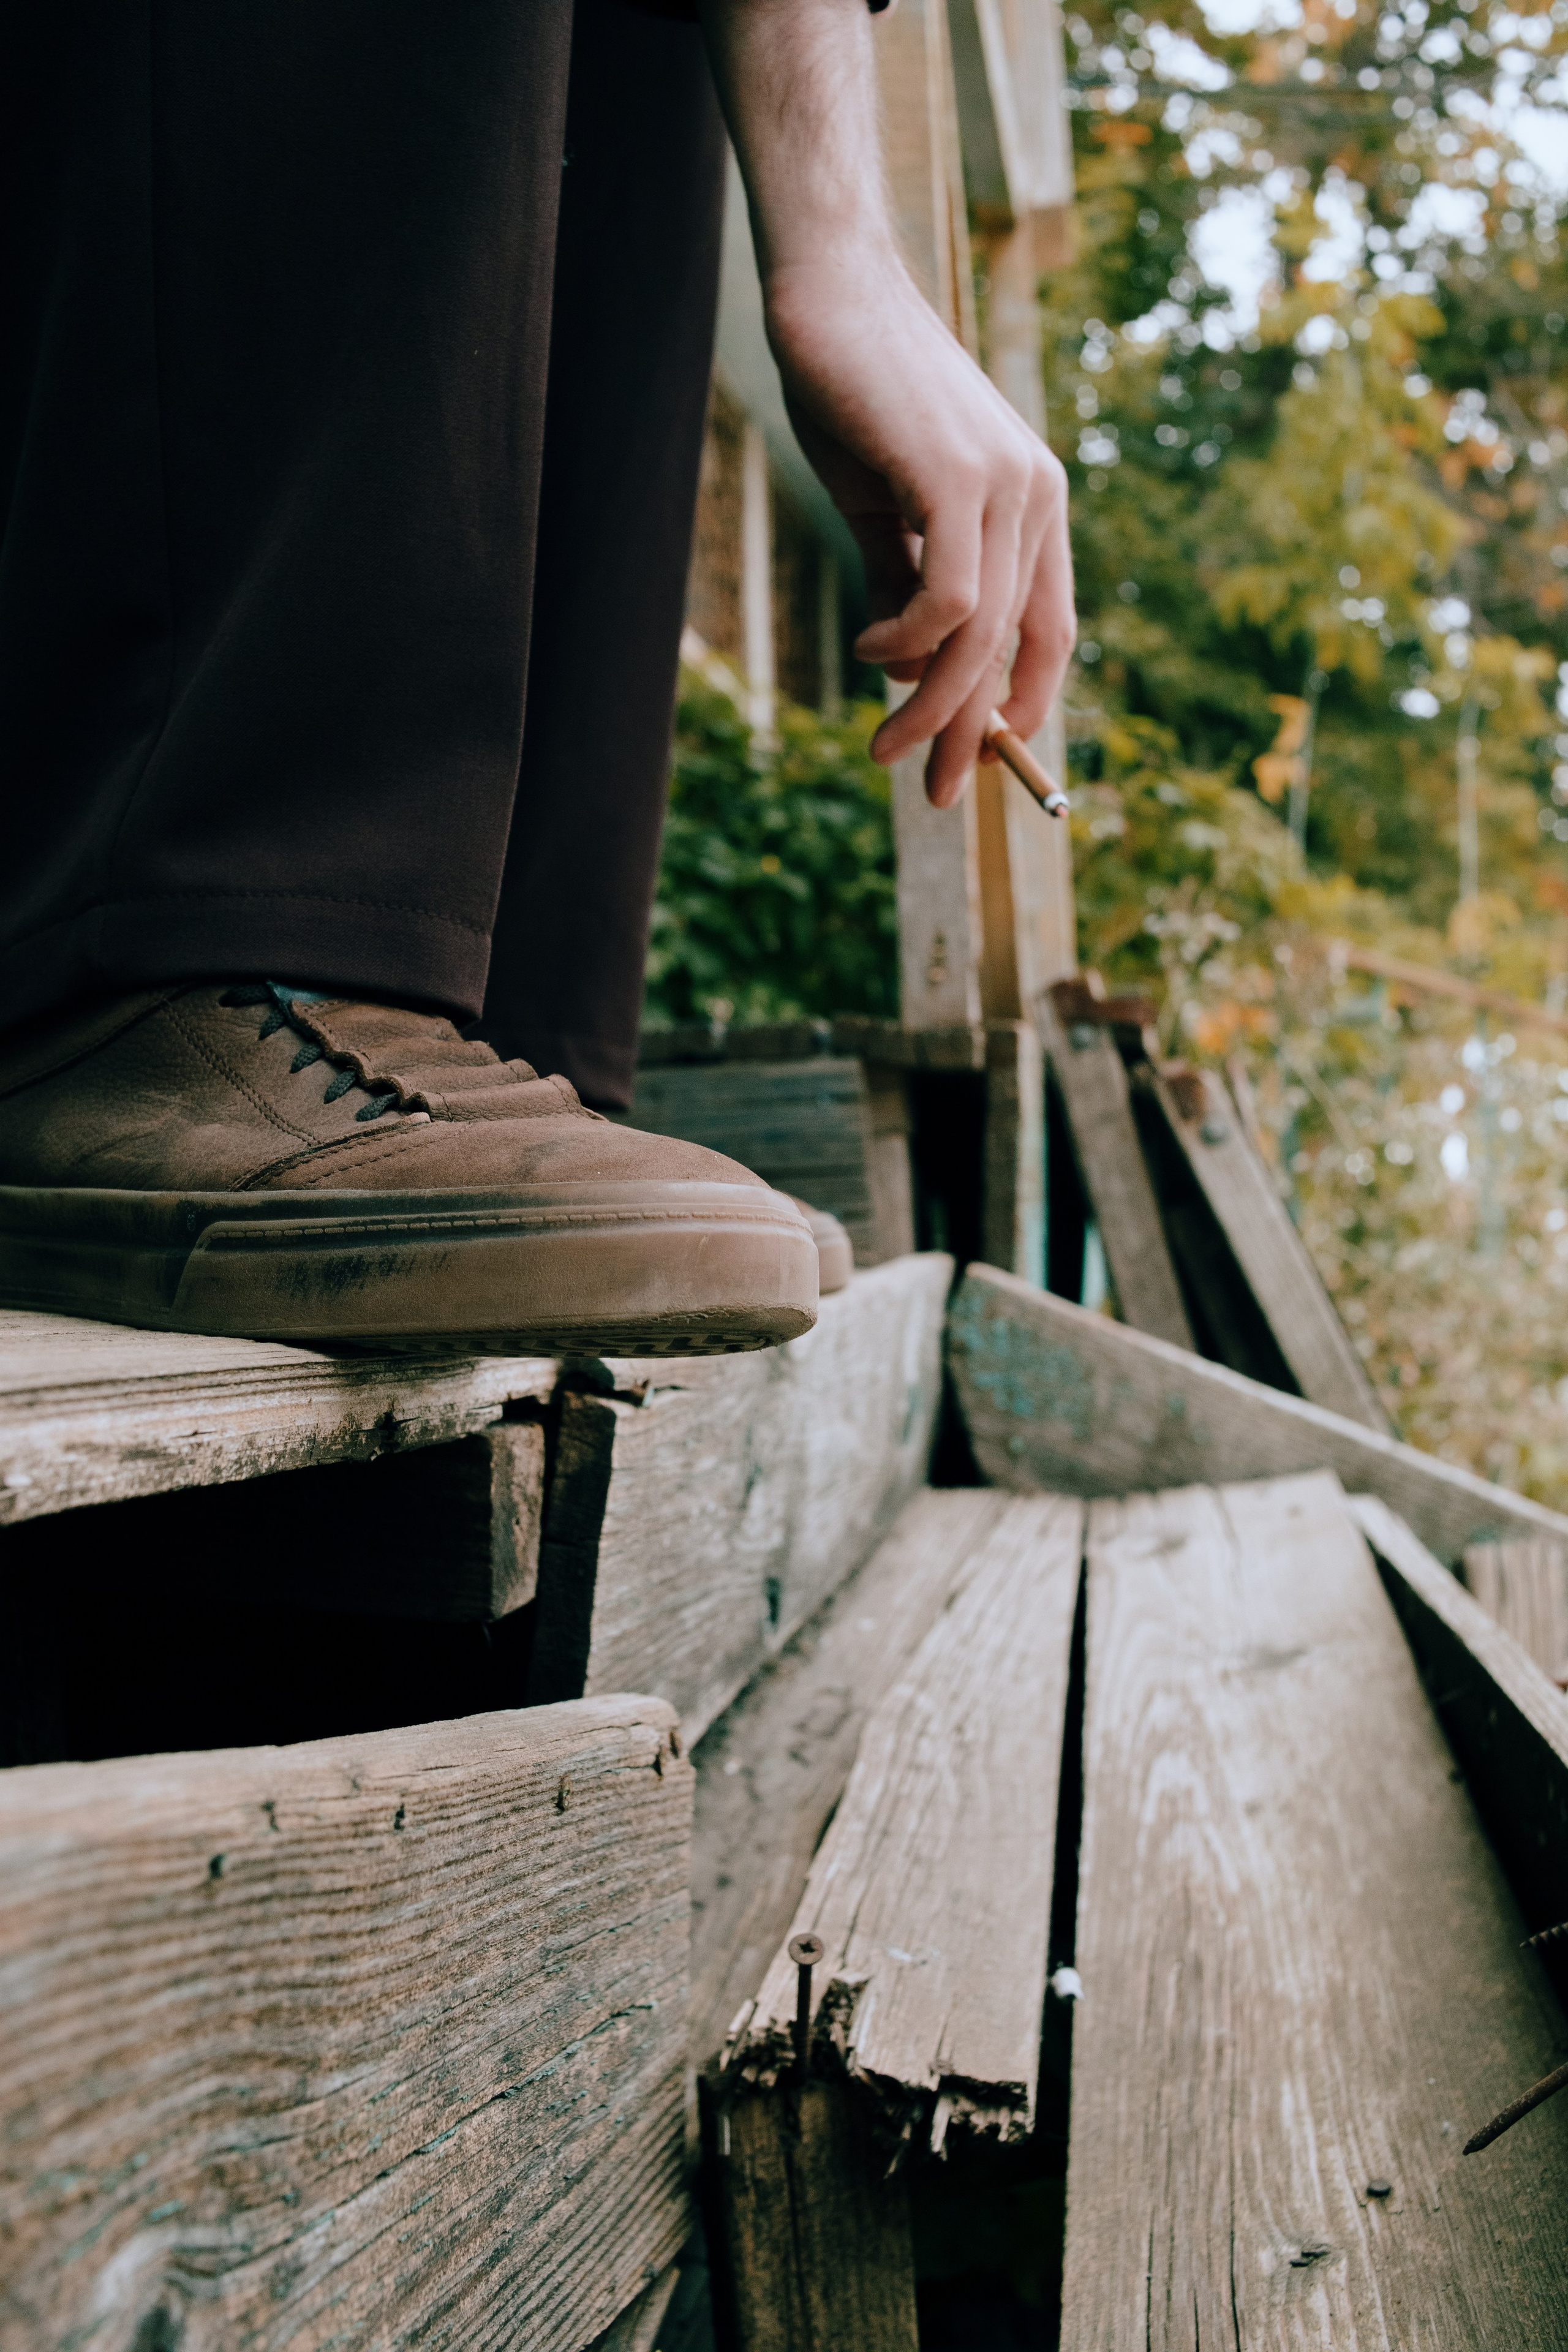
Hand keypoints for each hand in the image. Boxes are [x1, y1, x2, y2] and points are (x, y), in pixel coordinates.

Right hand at [765, 251, 1074, 806]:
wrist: (828, 291)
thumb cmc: (854, 396)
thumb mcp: (885, 511)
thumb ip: (906, 584)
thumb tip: (911, 674)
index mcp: (1034, 503)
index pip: (1051, 630)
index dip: (1026, 706)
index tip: (985, 759)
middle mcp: (1037, 495)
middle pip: (1015, 650)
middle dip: (974, 735)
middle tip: (935, 793)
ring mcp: (1006, 482)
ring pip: (982, 637)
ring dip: (932, 707)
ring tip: (885, 743)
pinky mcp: (958, 476)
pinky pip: (950, 599)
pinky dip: (908, 643)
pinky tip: (870, 648)